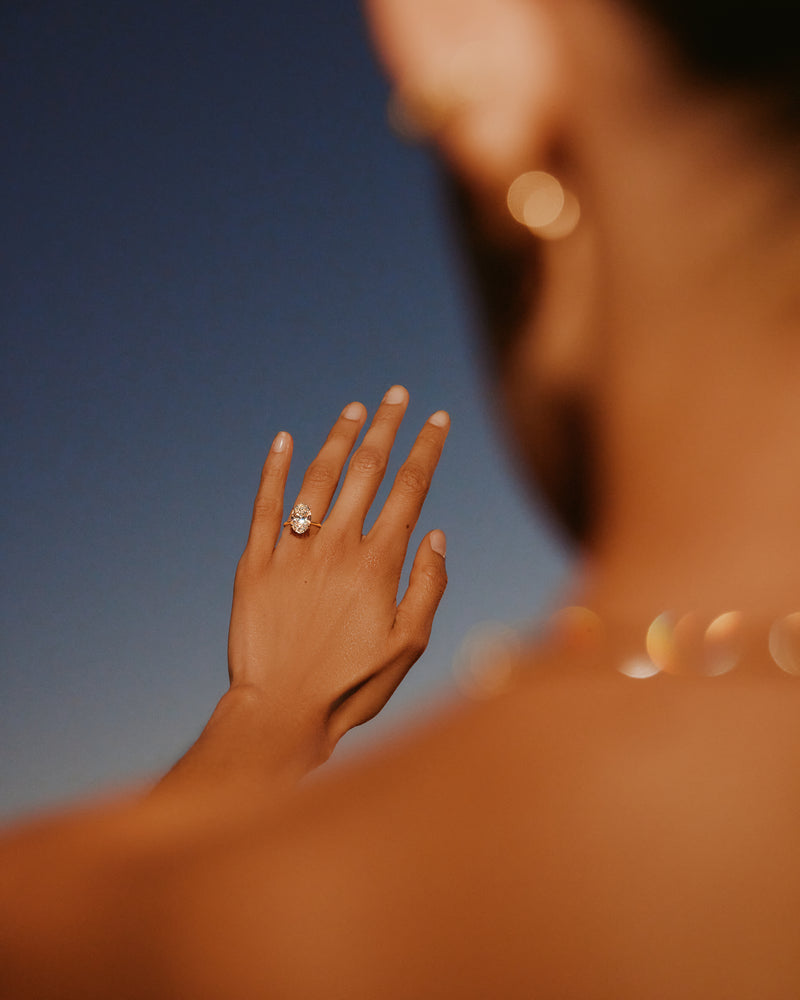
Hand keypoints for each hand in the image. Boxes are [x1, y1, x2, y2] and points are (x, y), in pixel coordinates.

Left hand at [227, 386, 448, 771]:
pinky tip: (282, 440)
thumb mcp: (410, 644)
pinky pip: (264, 505)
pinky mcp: (254, 563)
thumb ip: (428, 585)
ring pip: (318, 478)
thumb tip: (436, 533)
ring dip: (338, 438)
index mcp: (379, 563)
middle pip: (367, 469)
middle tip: (396, 394)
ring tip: (354, 410)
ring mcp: (292, 551)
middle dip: (386, 426)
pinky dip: (273, 469)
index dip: (427, 448)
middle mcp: (337, 546)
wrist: (281, 712)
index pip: (410, 488)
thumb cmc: (352, 686)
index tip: (438, 419)